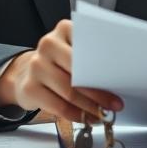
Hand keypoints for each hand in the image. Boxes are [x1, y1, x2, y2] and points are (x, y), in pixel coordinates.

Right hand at [0, 19, 121, 122]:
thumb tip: (118, 77)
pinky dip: (76, 115)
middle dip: (101, 92)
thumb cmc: (60, 63)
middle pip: (79, 72)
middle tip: (116, 104)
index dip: (106, 67)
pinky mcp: (29, 88)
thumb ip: (92, 57)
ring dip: (91, 107)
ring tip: (104, 114)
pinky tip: (87, 118)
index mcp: (65, 29)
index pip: (89, 48)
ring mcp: (36, 66)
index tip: (120, 80)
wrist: (26, 73)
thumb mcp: (75, 51)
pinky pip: (59, 106)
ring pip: (70, 92)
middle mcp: (48, 44)